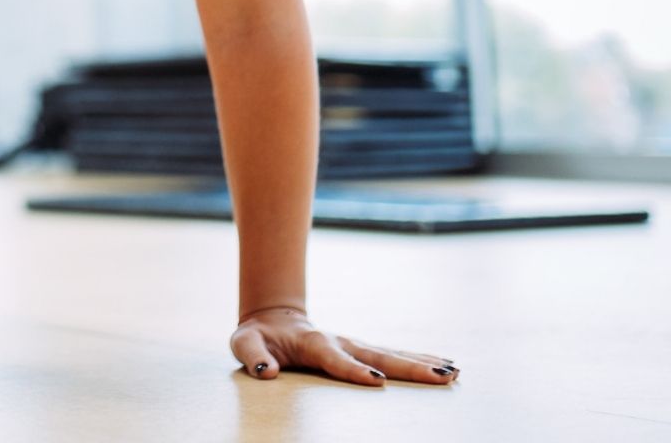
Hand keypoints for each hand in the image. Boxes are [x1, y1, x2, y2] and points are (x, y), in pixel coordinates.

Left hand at [231, 307, 461, 385]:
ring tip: (455, 372)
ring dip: (423, 363)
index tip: (378, 381)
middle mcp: (340, 341)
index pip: (336, 360)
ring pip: (392, 354)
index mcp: (313, 342)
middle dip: (410, 367)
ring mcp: (354, 344)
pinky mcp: (361, 349)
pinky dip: (419, 360)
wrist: (270, 318)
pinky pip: (394, 355)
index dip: (354, 370)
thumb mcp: (243, 345)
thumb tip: (266, 373)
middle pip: (379, 355)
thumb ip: (253, 357)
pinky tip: (445, 368)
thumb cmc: (257, 337)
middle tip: (443, 375)